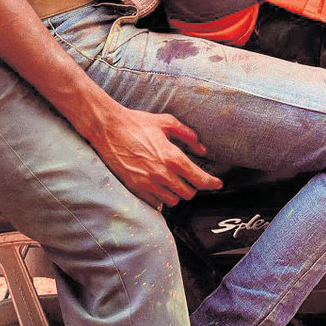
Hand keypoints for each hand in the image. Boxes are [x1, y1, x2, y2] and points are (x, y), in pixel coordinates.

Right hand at [89, 107, 220, 207]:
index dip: (212, 184)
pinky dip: (160, 197)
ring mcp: (148, 183)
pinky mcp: (135, 188)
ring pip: (173, 201)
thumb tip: (202, 148)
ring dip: (176, 193)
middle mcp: (162, 174)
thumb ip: (188, 135)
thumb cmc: (137, 123)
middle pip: (188, 193)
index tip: (217, 184)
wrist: (108, 128)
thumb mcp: (166, 122)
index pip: (200, 179)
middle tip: (189, 178)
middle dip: (192, 187)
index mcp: (173, 157)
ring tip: (172, 182)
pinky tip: (158, 186)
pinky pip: (155, 203)